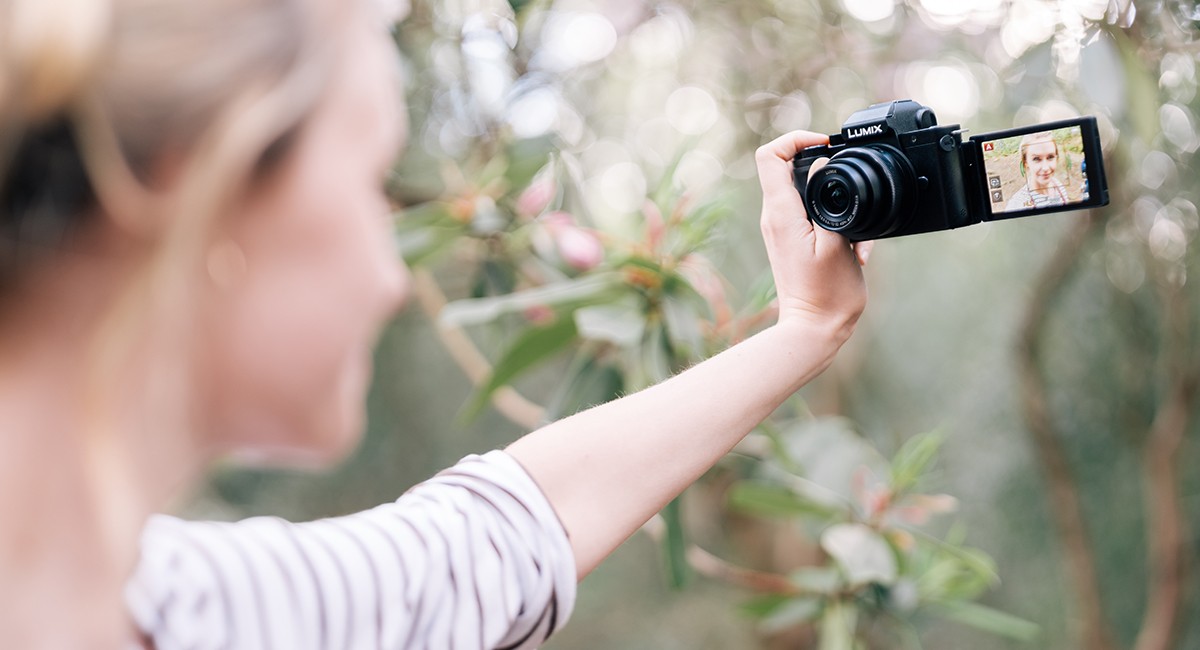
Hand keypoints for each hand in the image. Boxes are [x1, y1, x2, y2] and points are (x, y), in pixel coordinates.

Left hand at [755, 130, 870, 342]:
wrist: (815, 329)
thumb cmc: (827, 294)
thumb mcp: (837, 242)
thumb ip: (830, 200)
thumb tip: (825, 168)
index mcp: (781, 213)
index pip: (771, 155)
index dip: (796, 139)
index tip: (825, 145)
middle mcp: (775, 217)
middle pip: (789, 168)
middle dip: (824, 168)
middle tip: (850, 180)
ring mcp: (783, 229)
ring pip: (807, 192)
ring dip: (837, 199)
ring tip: (858, 230)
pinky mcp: (794, 240)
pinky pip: (814, 214)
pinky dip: (838, 220)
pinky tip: (856, 247)